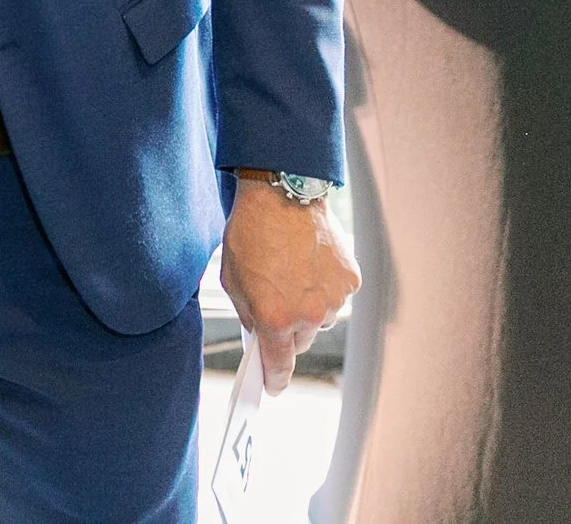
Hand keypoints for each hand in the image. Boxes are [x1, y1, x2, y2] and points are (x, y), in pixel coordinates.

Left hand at [220, 172, 360, 394]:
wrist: (282, 196)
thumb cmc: (250, 234)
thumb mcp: (232, 279)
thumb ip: (248, 313)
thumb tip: (259, 335)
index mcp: (274, 317)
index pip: (278, 363)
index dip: (274, 378)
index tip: (272, 387)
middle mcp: (308, 314)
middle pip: (301, 341)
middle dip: (288, 331)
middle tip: (276, 305)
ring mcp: (334, 298)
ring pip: (321, 318)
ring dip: (308, 306)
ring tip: (293, 274)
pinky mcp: (351, 281)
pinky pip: (337, 296)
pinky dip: (324, 286)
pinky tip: (310, 262)